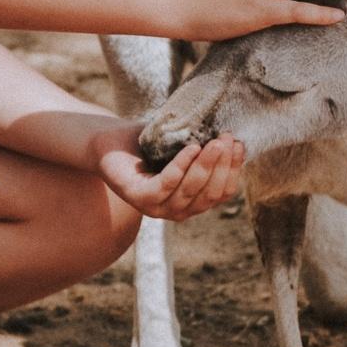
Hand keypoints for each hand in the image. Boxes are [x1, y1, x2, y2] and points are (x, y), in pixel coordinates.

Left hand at [90, 122, 243, 220]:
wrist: (107, 142)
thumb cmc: (146, 143)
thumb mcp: (181, 145)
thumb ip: (205, 146)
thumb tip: (234, 136)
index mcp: (191, 201)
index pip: (222, 193)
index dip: (233, 170)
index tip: (239, 144)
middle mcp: (177, 210)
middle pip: (210, 194)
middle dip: (223, 166)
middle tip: (227, 139)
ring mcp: (157, 208)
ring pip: (191, 190)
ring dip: (206, 165)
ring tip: (214, 141)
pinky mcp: (139, 198)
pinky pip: (167, 184)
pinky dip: (182, 166)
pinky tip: (191, 148)